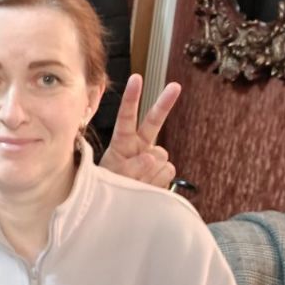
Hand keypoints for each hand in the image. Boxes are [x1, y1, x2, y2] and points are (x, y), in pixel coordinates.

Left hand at [99, 74, 179, 188]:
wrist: (120, 207)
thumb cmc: (110, 188)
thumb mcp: (112, 178)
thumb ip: (130, 168)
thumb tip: (152, 158)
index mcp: (122, 142)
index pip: (126, 117)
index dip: (132, 98)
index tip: (136, 78)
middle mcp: (139, 145)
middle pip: (153, 121)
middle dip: (164, 103)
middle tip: (175, 86)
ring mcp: (153, 158)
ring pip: (161, 158)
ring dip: (150, 173)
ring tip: (137, 184)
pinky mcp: (164, 172)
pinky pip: (167, 172)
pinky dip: (158, 182)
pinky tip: (149, 187)